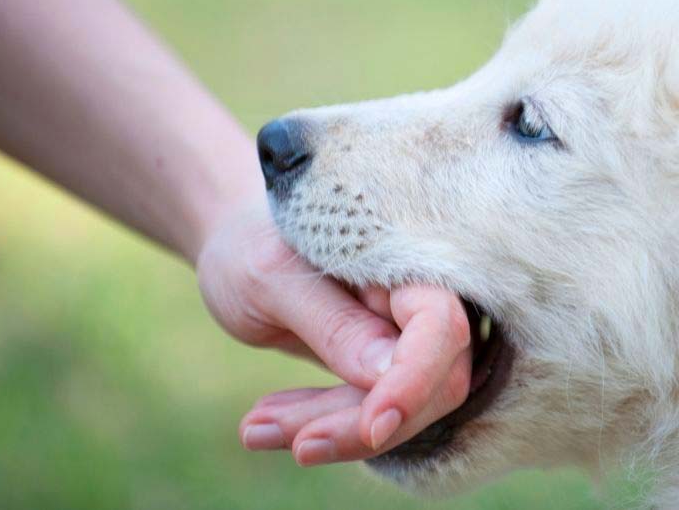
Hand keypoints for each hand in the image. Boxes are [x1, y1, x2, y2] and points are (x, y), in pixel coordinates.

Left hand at [196, 200, 471, 462]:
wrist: (239, 246)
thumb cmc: (251, 245)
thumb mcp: (271, 279)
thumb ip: (334, 324)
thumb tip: (387, 376)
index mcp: (404, 261)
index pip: (439, 327)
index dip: (414, 381)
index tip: (372, 427)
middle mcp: (418, 298)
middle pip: (429, 382)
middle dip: (356, 421)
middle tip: (269, 434)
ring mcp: (405, 335)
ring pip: (399, 408)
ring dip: (329, 428)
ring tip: (252, 428)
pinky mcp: (383, 367)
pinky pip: (369, 410)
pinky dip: (319, 424)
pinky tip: (262, 424)